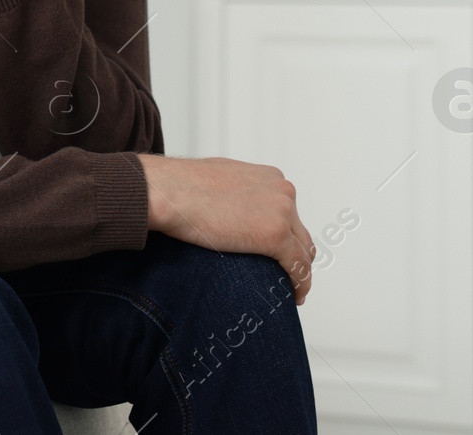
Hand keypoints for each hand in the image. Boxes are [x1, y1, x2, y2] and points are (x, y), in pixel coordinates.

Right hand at [135, 153, 317, 304]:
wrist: (169, 191)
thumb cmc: (180, 185)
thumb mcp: (218, 179)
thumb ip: (236, 191)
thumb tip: (230, 208)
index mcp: (270, 177)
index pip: (288, 212)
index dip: (286, 236)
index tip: (279, 254)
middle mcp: (282, 191)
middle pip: (300, 232)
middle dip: (295, 255)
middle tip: (286, 276)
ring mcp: (282, 213)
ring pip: (303, 251)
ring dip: (300, 272)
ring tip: (290, 290)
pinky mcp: (276, 235)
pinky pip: (298, 268)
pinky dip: (300, 284)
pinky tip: (293, 296)